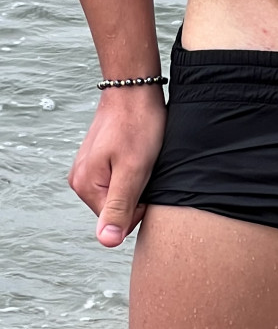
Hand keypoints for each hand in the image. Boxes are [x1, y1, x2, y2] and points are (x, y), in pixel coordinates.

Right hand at [68, 87, 167, 246]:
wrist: (134, 86)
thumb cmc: (137, 123)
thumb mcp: (134, 169)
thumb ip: (120, 206)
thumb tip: (107, 242)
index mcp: (85, 186)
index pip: (119, 221)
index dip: (141, 203)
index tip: (146, 176)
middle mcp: (80, 180)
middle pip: (118, 207)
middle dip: (138, 190)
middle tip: (145, 162)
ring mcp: (88, 168)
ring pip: (120, 191)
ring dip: (137, 177)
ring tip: (142, 154)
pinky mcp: (99, 158)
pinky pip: (119, 176)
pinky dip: (133, 167)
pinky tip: (138, 149)